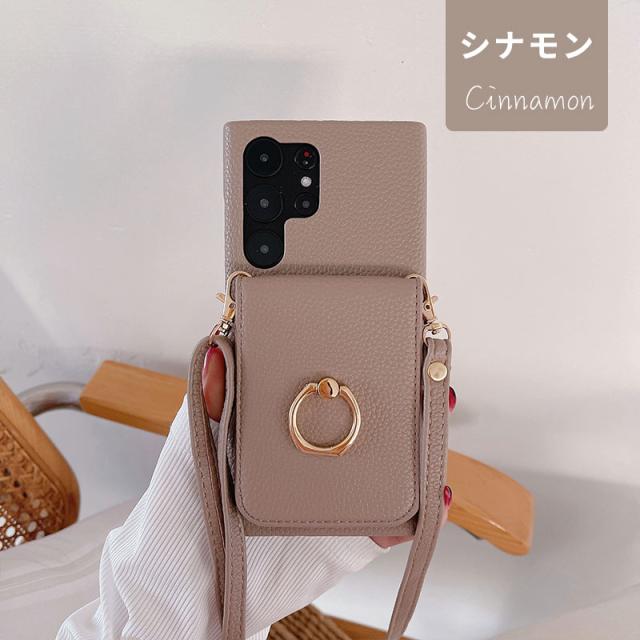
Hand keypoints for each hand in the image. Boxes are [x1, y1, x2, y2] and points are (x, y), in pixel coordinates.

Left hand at [203, 347, 450, 548]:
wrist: (191, 580)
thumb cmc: (188, 501)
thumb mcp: (198, 442)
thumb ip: (211, 401)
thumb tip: (216, 350)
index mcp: (289, 420)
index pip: (338, 380)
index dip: (371, 361)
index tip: (397, 345)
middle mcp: (320, 449)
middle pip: (378, 418)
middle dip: (413, 400)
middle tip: (437, 389)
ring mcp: (338, 489)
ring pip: (394, 465)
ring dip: (425, 450)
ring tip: (438, 430)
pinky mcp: (349, 532)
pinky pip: (391, 521)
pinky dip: (419, 513)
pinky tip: (434, 499)